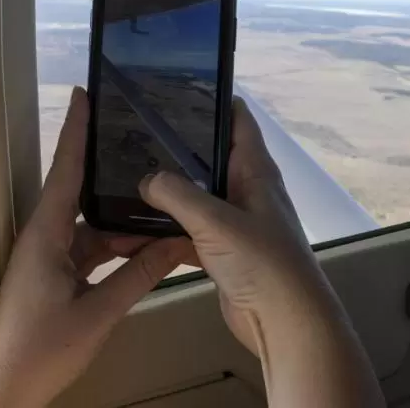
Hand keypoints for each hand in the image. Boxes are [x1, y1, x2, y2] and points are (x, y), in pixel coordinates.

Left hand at [0, 87, 187, 407]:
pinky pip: (89, 252)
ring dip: (123, 222)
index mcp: (46, 234)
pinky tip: (144, 249)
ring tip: (162, 204)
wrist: (2, 392)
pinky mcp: (52, 279)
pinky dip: (115, 250)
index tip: (86, 93)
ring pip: (92, 228)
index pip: (65, 168)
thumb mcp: (97, 313)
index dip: (76, 130)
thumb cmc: (38, 351)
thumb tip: (174, 244)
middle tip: (142, 143)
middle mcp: (44, 238)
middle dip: (113, 172)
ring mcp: (47, 260)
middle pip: (83, 193)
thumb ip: (137, 276)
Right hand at [139, 98, 383, 406]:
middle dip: (175, 146)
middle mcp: (247, 190)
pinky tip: (133, 230)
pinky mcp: (223, 253)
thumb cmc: (261, 262)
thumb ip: (177, 194)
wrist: (285, 323)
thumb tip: (145, 178)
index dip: (213, 100)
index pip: (237, 120)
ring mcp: (235, 223)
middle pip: (208, 157)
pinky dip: (165, 231)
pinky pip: (188, 232)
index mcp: (256, 171)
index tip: (175, 86)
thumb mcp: (215, 220)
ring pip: (194, 197)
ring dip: (165, 193)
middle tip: (133, 132)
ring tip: (124, 178)